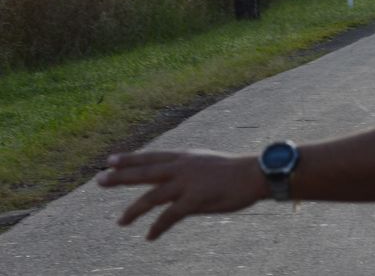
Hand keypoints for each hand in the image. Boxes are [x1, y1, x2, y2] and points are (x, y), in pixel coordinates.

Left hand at [98, 150, 267, 239]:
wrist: (255, 174)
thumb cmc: (235, 170)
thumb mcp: (208, 162)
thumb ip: (189, 169)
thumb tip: (177, 178)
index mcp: (185, 157)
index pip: (151, 156)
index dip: (130, 158)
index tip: (110, 160)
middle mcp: (182, 167)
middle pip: (144, 172)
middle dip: (120, 177)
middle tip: (99, 180)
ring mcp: (187, 183)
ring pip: (151, 197)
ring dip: (133, 210)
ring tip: (120, 222)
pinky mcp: (195, 200)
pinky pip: (169, 217)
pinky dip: (158, 228)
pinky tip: (149, 237)